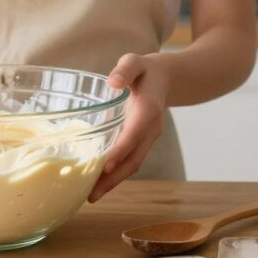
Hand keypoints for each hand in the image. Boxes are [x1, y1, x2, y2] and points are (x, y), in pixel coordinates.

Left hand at [88, 53, 169, 202]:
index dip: (121, 150)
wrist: (166, 79)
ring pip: (132, 165)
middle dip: (114, 178)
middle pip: (134, 159)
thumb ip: (126, 69)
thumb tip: (113, 82)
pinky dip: (115, 175)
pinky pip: (130, 161)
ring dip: (113, 182)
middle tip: (92, 195)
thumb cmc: (145, 70)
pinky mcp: (141, 143)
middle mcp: (150, 129)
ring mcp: (148, 139)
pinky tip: (97, 184)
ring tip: (91, 197)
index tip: (105, 166)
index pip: (134, 133)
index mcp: (148, 109)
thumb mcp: (135, 61)